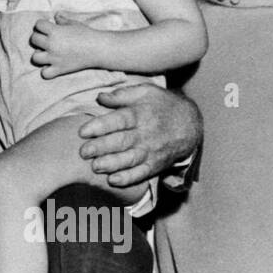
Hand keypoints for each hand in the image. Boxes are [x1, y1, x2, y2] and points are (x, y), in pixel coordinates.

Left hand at [30, 13, 101, 78]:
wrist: (98, 48)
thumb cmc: (87, 34)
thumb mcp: (74, 24)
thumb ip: (62, 20)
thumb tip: (56, 15)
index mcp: (55, 31)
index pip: (38, 25)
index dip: (42, 25)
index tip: (48, 27)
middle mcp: (52, 44)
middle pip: (33, 39)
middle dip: (39, 38)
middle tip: (47, 39)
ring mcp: (54, 58)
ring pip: (35, 57)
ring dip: (40, 55)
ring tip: (47, 53)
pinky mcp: (59, 69)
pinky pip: (44, 73)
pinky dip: (47, 71)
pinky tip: (52, 65)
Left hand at [77, 84, 201, 188]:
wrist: (190, 124)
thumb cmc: (162, 105)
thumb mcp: (145, 92)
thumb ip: (122, 95)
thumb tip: (100, 97)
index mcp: (140, 114)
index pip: (118, 120)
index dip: (100, 126)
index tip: (82, 132)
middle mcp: (145, 133)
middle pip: (122, 141)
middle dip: (101, 148)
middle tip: (83, 152)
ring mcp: (151, 151)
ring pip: (130, 159)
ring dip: (112, 164)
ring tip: (95, 167)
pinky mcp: (156, 164)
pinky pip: (142, 173)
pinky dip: (128, 178)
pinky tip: (113, 181)